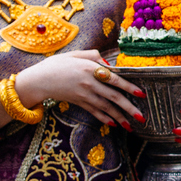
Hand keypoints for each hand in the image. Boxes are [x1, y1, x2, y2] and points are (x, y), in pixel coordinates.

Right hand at [12, 50, 144, 129]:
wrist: (38, 80)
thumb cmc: (57, 64)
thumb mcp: (76, 54)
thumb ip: (94, 55)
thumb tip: (109, 63)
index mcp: (90, 69)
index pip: (115, 79)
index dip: (129, 87)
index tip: (142, 94)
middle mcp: (89, 84)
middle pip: (113, 97)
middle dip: (129, 108)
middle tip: (142, 117)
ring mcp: (84, 95)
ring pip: (106, 108)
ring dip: (120, 117)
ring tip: (131, 126)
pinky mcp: (79, 103)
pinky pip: (94, 112)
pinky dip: (104, 118)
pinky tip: (114, 124)